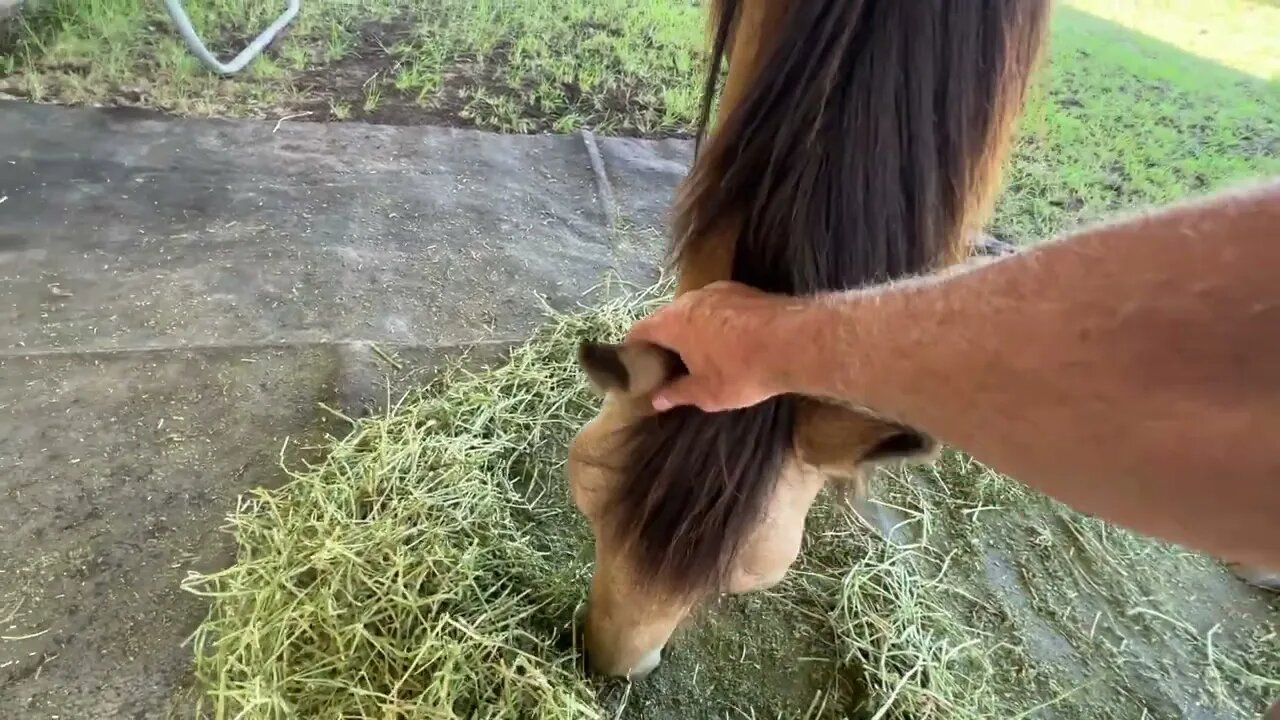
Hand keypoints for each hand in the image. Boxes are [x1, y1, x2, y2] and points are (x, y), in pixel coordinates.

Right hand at [624, 281, 816, 411]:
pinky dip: (715, 322)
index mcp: (673, 322)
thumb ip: (677, 393)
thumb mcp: (706, 393)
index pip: (639, 331)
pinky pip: (718, 307)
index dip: (633, 349)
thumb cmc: (742, 371)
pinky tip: (729, 343)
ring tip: (700, 355)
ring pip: (693, 310)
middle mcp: (690, 299)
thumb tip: (656, 399)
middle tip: (669, 366)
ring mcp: (718, 290)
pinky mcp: (743, 290)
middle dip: (664, 341)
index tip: (636, 366)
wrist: (795, 342)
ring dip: (691, 330)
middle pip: (666, 318)